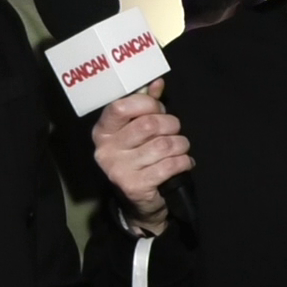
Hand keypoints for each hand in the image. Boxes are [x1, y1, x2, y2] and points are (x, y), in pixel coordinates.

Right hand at [92, 79, 189, 235]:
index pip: (121, 106)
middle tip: (174, 131)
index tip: (159, 110)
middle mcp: (105, 150)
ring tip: (181, 148)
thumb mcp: (138, 131)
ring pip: (163, 145)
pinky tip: (184, 163)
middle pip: (148, 125)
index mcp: (103, 131)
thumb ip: (146, 106)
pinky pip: (169, 165)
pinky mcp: (135, 186)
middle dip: (171, 125)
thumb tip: (157, 83)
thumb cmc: (140, 158)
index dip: (147, 104)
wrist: (138, 203)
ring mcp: (118, 169)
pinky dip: (183, 162)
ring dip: (180, 145)